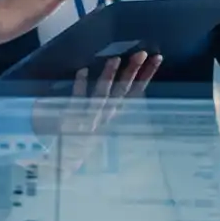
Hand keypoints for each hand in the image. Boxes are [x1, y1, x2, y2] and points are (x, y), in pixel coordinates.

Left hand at [37, 52, 161, 174]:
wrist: (62, 166)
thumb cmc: (82, 142)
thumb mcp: (99, 126)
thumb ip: (106, 108)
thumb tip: (116, 81)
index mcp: (113, 118)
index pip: (134, 94)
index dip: (146, 76)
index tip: (157, 59)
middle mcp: (104, 118)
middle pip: (121, 93)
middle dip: (132, 73)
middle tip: (142, 54)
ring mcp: (88, 120)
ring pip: (101, 97)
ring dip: (108, 78)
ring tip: (115, 59)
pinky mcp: (71, 123)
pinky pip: (76, 102)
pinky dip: (80, 87)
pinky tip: (82, 71)